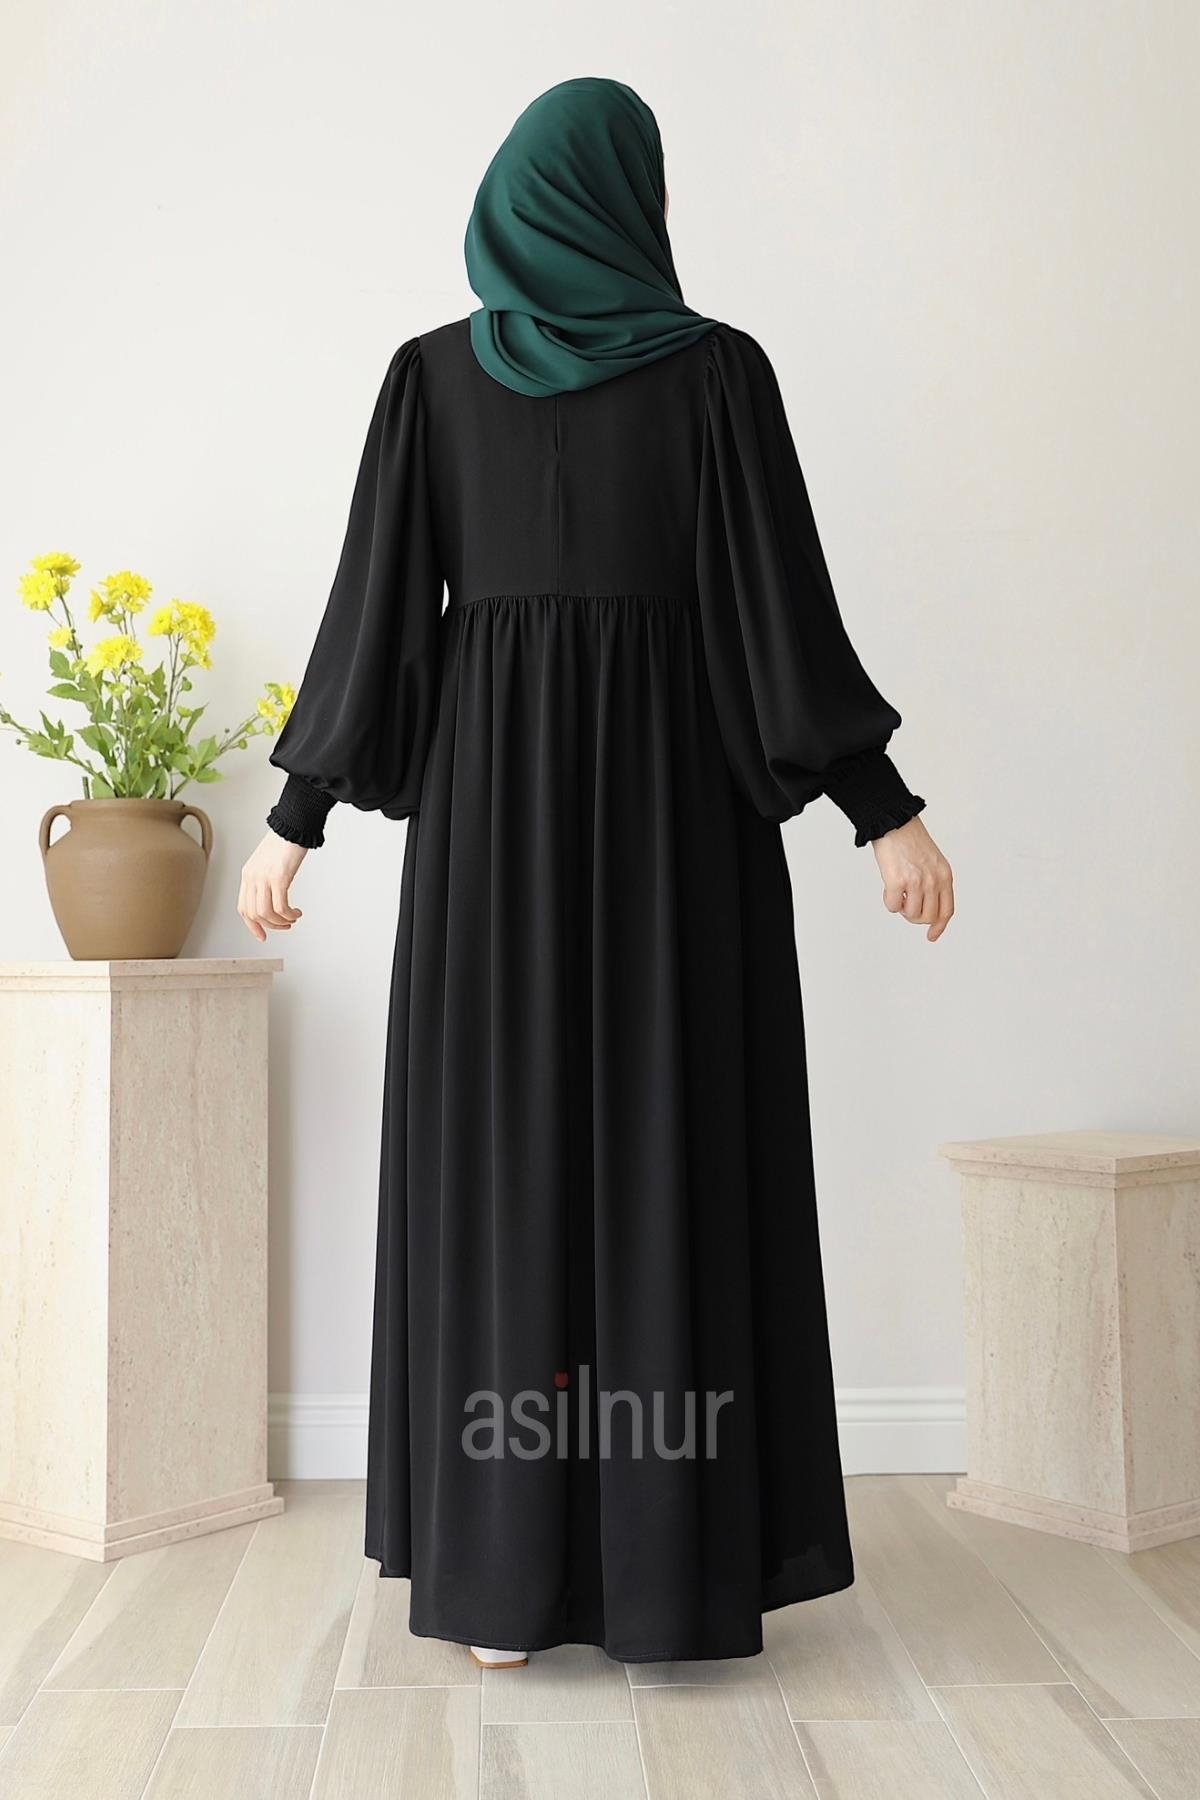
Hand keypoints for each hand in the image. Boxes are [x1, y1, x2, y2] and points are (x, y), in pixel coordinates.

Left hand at [238, 830, 307, 941]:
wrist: (293, 825)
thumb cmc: (284, 842)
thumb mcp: (268, 863)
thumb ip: (266, 879)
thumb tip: (274, 897)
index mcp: (248, 875)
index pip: (243, 908)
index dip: (252, 925)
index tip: (263, 935)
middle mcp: (252, 878)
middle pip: (254, 913)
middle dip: (271, 926)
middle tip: (286, 925)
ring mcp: (264, 878)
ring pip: (267, 913)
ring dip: (281, 922)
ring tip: (293, 919)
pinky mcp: (279, 877)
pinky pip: (280, 906)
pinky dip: (289, 914)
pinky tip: (297, 912)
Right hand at [872, 816, 953, 941]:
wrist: (894, 822)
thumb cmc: (910, 840)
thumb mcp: (933, 861)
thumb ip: (935, 883)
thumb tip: (926, 909)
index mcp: (945, 876)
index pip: (947, 910)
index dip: (939, 926)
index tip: (931, 936)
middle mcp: (933, 881)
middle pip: (928, 916)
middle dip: (915, 916)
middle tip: (906, 904)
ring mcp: (916, 882)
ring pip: (910, 914)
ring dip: (902, 908)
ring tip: (898, 893)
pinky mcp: (897, 881)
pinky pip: (892, 906)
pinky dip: (888, 901)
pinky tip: (888, 888)